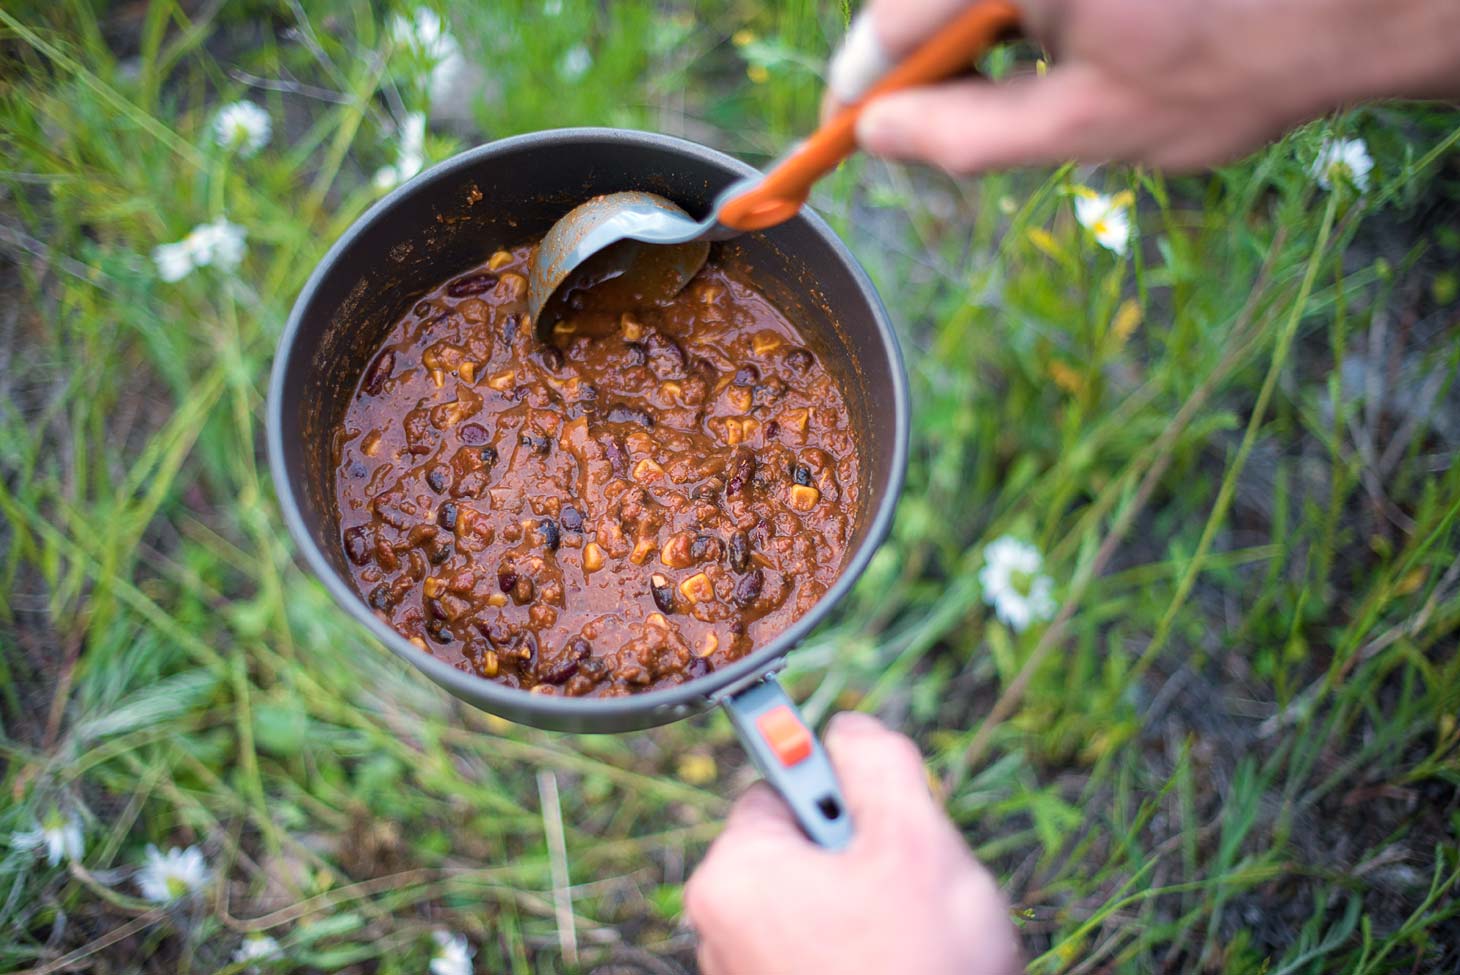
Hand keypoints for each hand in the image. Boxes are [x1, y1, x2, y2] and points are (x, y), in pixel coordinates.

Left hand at [685, 712, 1021, 974]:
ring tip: (907, 945)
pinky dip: (856, 952)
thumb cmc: (918, 968)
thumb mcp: (917, 841)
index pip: (777, 784)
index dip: (840, 794)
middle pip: (798, 846)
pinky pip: (814, 949)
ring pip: (813, 901)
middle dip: (860, 857)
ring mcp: (739, 972)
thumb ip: (879, 762)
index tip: (880, 825)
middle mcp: (716, 925)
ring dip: (865, 908)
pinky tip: (895, 968)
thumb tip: (848, 728)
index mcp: (734, 874)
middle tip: (909, 894)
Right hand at [828, 0, 1459, 172]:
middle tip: (968, 114)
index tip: (846, 135)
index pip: (891, 27)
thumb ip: (966, 135)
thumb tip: (877, 134)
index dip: (861, 89)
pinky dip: (1026, 7)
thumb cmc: (1238, 64)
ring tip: (1059, 66)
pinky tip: (1088, 26)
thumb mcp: (1088, 125)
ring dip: (983, 29)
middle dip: (933, 57)